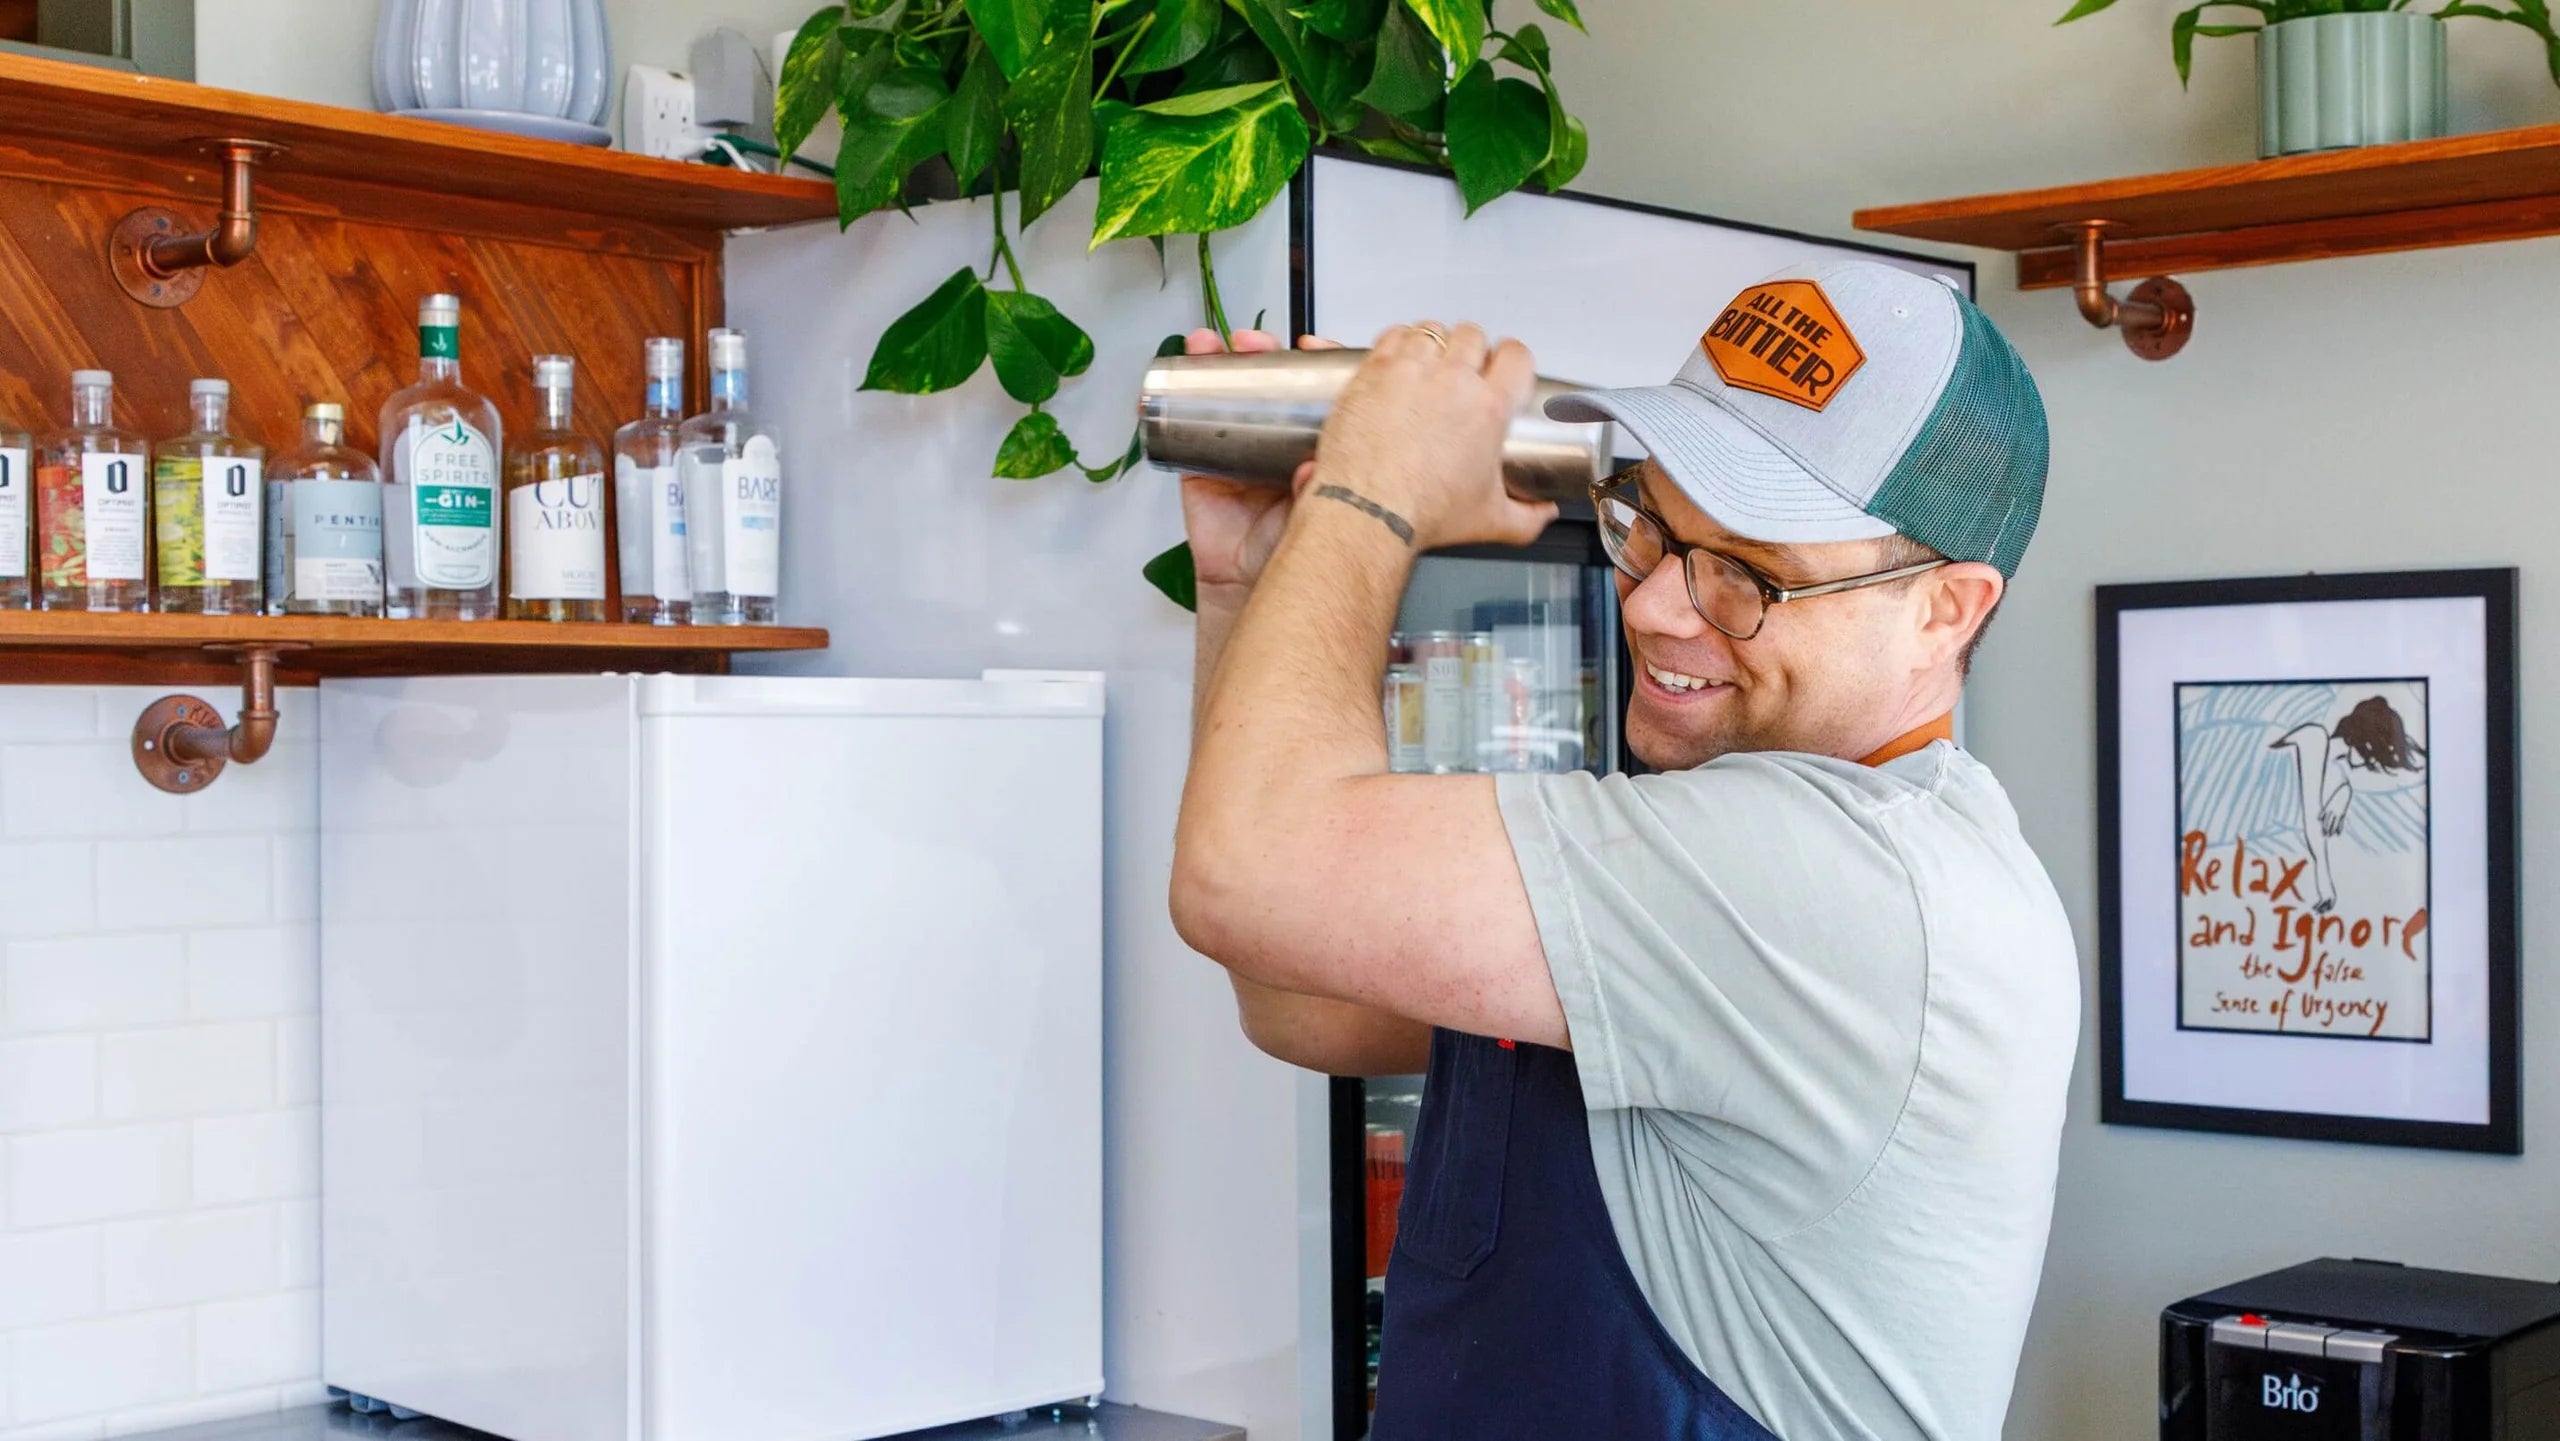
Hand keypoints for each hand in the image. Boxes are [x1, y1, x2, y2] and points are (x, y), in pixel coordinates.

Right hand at [1178, 327, 1342, 600]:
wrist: (1259, 593)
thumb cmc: (1304, 554)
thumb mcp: (1328, 508)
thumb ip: (1322, 487)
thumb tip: (1313, 467)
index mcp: (1316, 445)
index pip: (1318, 391)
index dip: (1314, 363)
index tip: (1312, 346)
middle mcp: (1277, 443)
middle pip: (1268, 383)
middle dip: (1260, 352)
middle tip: (1254, 341)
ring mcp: (1237, 452)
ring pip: (1225, 396)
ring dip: (1216, 362)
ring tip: (1210, 345)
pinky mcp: (1200, 468)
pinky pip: (1184, 428)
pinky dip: (1172, 397)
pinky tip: (1172, 373)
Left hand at [1311, 321, 1556, 552]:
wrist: (1367, 512)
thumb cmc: (1421, 512)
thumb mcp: (1489, 521)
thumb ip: (1527, 517)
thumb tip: (1543, 512)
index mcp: (1488, 408)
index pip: (1516, 355)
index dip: (1513, 358)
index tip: (1504, 368)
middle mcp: (1451, 380)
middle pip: (1472, 334)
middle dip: (1471, 349)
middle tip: (1463, 371)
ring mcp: (1410, 370)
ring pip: (1432, 330)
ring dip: (1435, 343)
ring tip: (1429, 365)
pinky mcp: (1373, 371)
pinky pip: (1393, 335)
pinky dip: (1399, 342)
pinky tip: (1399, 361)